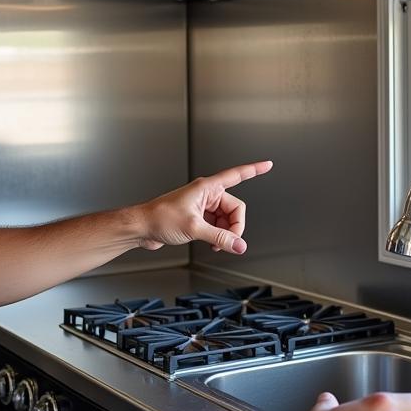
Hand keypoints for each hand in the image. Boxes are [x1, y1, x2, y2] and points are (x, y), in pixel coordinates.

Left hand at [137, 161, 272, 253]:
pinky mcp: (197, 218)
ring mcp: (202, 207)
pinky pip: (217, 226)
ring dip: (225, 234)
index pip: (236, 175)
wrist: (142, 228)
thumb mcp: (194, 228)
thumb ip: (220, 237)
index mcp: (206, 187)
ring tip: (216, 244)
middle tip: (228, 242)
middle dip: (234, 227)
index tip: (268, 165)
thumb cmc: (160, 218)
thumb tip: (239, 245)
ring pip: (226, 220)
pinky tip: (212, 244)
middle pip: (234, 209)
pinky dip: (218, 236)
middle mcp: (206, 195)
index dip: (254, 170)